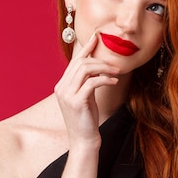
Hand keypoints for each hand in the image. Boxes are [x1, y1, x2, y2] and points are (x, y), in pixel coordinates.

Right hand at [54, 32, 119, 148]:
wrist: (84, 141)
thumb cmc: (87, 119)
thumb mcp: (85, 97)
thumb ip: (86, 82)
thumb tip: (97, 66)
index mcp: (62, 86)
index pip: (74, 61)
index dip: (86, 48)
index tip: (96, 37)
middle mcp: (61, 88)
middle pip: (81, 63)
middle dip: (100, 60)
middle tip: (115, 66)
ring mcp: (67, 95)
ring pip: (86, 70)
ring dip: (104, 69)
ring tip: (116, 73)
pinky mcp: (76, 102)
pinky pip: (92, 82)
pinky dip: (105, 79)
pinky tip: (114, 82)